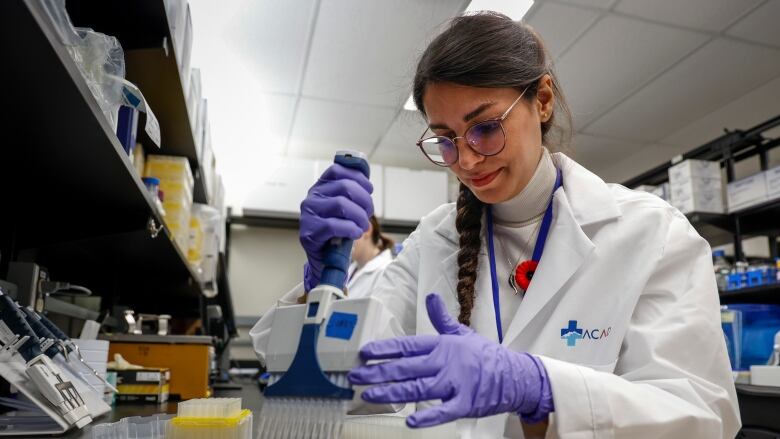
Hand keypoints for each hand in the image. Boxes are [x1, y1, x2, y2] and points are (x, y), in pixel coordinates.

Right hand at [299, 163, 372, 290]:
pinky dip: (350, 229)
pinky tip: (355, 233)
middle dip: (364, 200)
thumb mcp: (346, 208)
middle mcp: (312, 197)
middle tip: (368, 213)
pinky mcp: (309, 233)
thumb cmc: (338, 231)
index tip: (369, 189)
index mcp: (320, 188)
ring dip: (359, 216)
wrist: (325, 259)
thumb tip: (366, 178)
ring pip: (341, 204)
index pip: (337, 170)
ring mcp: (308, 215)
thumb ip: (353, 192)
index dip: (357, 177)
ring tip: (363, 226)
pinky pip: (333, 225)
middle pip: (344, 187)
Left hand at [348, 293, 553, 427]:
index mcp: (441, 345)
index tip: (364, 353)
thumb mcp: (461, 333)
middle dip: (378, 372)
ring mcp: (454, 384)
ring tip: (370, 395)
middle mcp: (444, 363)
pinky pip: (443, 412)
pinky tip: (409, 421)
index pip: (407, 346)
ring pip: (417, 389)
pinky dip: (426, 417)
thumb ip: (441, 318)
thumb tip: (431, 297)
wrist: (514, 375)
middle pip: (406, 368)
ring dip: (391, 392)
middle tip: (356, 377)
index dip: (385, 349)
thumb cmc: (484, 355)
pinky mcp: (464, 404)